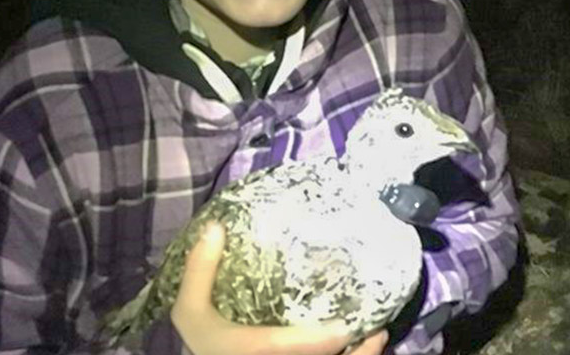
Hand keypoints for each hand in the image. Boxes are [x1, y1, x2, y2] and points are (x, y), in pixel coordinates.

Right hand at [170, 222, 389, 354]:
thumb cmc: (205, 343)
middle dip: (356, 348)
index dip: (327, 339)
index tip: (348, 324)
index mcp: (255, 349)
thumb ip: (200, 270)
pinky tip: (359, 345)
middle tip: (377, 326)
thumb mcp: (191, 310)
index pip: (299, 346)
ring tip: (376, 335)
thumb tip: (215, 226)